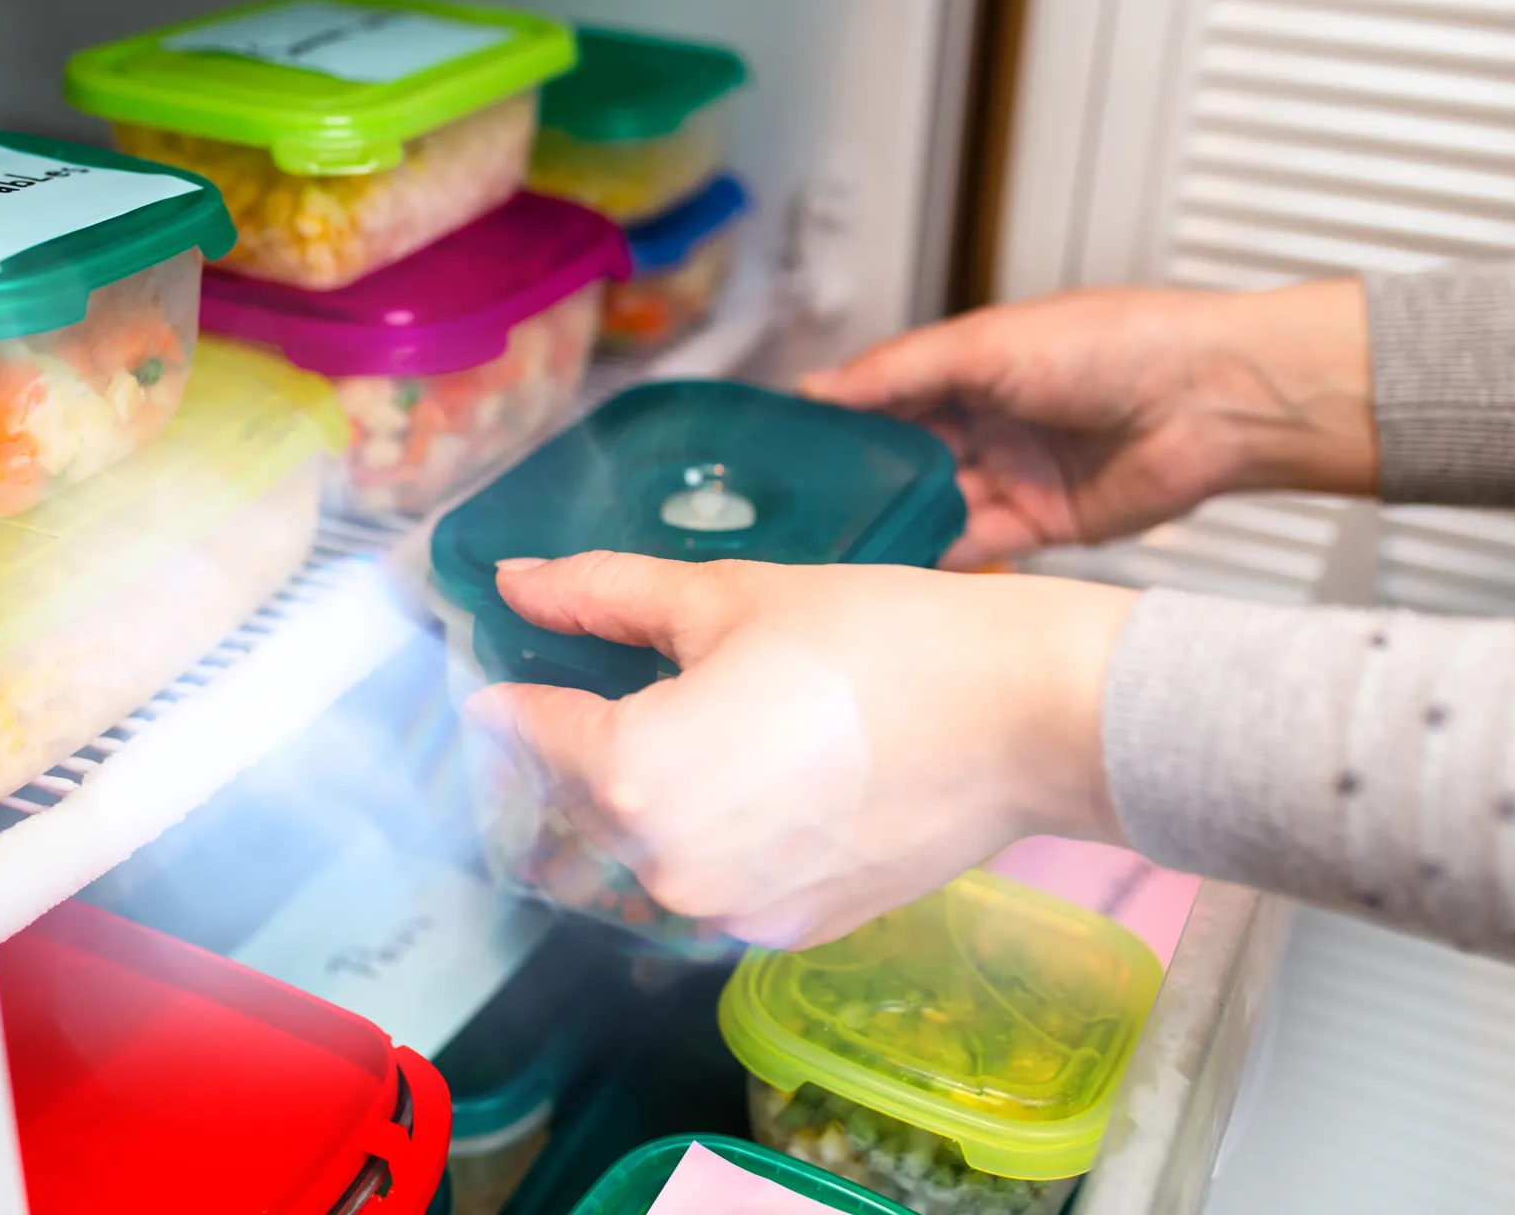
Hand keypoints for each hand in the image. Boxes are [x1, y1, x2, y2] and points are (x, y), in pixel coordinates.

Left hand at [467, 552, 1138, 950]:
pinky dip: (701, 838)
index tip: (492, 682)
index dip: (504, 700)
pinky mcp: (786, 930)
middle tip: (582, 693)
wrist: (1021, 718)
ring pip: (636, 855)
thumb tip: (519, 583)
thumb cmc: (882, 642)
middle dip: (565, 752)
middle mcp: (667, 866)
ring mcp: (729, 912)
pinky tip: (743, 779)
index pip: (528, 737)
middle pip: (573, 806)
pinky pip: (706, 886)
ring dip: (630, 802)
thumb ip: (605, 595)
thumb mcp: (727, 597)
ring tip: (674, 730)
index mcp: (635, 775)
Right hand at [800, 280, 1375, 568]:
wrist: (1212, 400)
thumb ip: (901, 371)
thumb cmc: (1116, 344)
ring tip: (830, 546)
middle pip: (905, 457)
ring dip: (892, 522)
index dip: (838, 418)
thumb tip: (819, 387)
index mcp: (974, 364)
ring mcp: (1014, 474)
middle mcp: (990, 421)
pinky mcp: (1042, 525)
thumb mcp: (989, 344)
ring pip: (934, 505)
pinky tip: (892, 568)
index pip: (888, 394)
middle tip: (794, 509)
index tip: (781, 446)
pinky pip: (975, 546)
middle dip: (858, 480)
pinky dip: (937, 556)